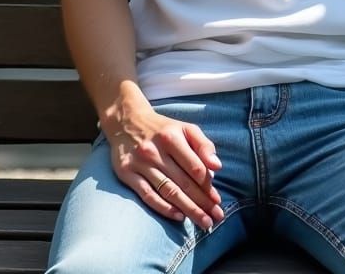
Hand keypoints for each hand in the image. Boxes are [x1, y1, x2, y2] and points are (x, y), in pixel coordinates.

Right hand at [105, 104, 223, 228]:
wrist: (127, 122)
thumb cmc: (163, 129)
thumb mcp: (186, 128)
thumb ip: (203, 145)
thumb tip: (218, 166)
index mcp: (172, 137)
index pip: (195, 167)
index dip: (208, 185)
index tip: (217, 200)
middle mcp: (156, 151)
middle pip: (183, 182)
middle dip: (201, 202)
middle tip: (215, 218)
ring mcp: (140, 164)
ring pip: (168, 191)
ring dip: (187, 209)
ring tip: (203, 222)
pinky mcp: (127, 174)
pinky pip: (148, 195)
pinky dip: (164, 208)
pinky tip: (179, 216)